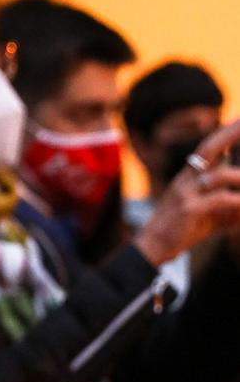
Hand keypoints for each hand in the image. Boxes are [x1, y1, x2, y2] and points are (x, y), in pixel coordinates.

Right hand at [135, 118, 239, 264]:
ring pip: (218, 175)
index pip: (207, 147)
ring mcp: (185, 194)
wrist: (151, 249)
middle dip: (230, 133)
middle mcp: (184, 180)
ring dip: (239, 177)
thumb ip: (225, 203)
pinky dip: (236, 200)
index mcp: (186, 177)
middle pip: (208, 148)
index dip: (224, 132)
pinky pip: (219, 199)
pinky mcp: (189, 210)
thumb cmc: (178, 231)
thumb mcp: (204, 213)